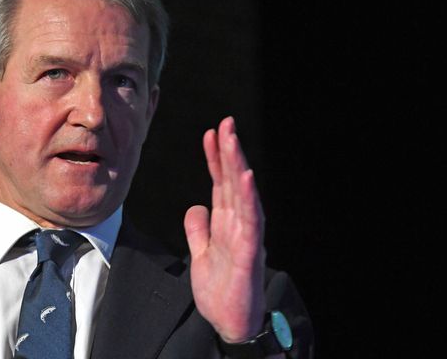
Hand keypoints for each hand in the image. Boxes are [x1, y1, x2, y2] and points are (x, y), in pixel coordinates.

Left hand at [184, 116, 266, 342]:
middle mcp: (239, 224)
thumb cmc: (221, 290)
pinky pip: (251, 222)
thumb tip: (195, 206)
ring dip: (239, 167)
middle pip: (234, 182)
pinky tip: (247, 178)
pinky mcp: (249, 253)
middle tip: (225, 123)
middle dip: (229, 152)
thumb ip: (198, 230)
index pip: (221, 183)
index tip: (211, 133)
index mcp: (227, 223)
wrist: (229, 322)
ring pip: (244, 195)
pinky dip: (250, 199)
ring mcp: (246, 237)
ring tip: (233, 141)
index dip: (216, 159)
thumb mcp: (200, 254)